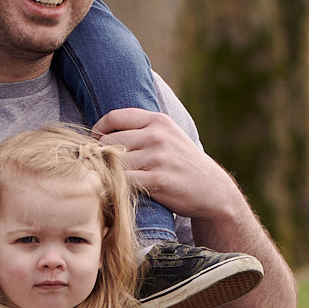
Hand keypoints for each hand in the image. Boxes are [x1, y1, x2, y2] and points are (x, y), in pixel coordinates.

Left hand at [89, 107, 244, 223]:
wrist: (212, 190)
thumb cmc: (182, 163)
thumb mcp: (168, 135)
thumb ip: (141, 129)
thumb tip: (102, 131)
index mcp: (158, 121)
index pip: (115, 117)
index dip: (99, 129)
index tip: (97, 142)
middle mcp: (157, 136)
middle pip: (109, 141)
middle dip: (102, 154)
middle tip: (103, 166)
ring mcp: (157, 158)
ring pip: (113, 162)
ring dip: (107, 172)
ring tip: (110, 178)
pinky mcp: (157, 180)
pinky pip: (123, 180)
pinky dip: (116, 186)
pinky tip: (118, 189)